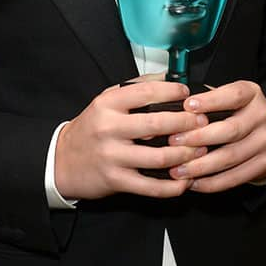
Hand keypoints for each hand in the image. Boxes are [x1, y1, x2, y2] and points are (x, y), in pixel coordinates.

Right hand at [55, 77, 207, 200]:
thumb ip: (135, 90)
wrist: (62, 160)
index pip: (146, 92)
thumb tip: (167, 79)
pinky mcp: (116, 180)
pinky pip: (151, 186)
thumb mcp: (105, 102)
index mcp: (107, 104)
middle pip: (157, 124)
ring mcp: (112, 156)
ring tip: (201, 151)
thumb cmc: (91, 129)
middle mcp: (109, 128)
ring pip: (159, 157)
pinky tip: (185, 180)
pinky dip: (173, 185)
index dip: (172, 92)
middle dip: (187, 123)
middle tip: (203, 122)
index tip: (188, 94)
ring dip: (186, 155)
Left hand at [166, 81, 265, 191]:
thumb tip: (174, 105)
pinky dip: (211, 182)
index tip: (187, 106)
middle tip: (174, 141)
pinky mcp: (262, 164)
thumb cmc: (237, 111)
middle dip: (198, 137)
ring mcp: (264, 142)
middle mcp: (260, 117)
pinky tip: (193, 181)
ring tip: (178, 169)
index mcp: (251, 94)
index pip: (233, 96)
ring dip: (200, 166)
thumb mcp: (226, 96)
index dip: (210, 101)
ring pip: (230, 157)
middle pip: (230, 130)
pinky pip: (234, 177)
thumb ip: (205, 99)